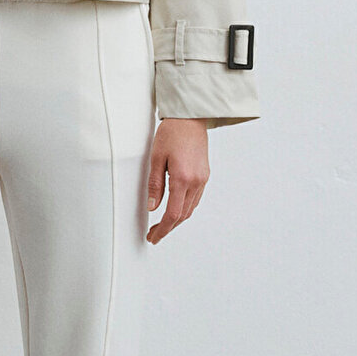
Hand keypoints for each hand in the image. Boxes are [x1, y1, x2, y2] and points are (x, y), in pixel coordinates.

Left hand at [146, 118, 210, 243]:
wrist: (191, 118)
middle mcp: (196, 182)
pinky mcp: (204, 175)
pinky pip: (195, 199)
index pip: (172, 214)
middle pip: (182, 215)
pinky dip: (184, 209)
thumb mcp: (156, 158)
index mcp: (182, 179)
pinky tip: (175, 209)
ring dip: (176, 220)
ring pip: (190, 209)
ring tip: (162, 225)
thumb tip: (152, 206)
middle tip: (154, 234)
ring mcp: (202, 180)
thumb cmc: (172, 133)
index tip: (153, 237)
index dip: (162, 229)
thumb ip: (155, 184)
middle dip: (168, 228)